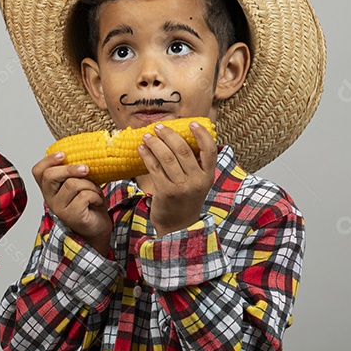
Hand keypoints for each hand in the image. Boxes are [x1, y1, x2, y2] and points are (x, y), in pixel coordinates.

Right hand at [32, 152, 111, 250]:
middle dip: (70, 169)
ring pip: (72, 184)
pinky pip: (84, 196)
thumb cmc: (90, 204)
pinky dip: (96, 195)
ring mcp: (59, 209)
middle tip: (86, 169)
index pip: (38, 171)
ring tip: (95, 191)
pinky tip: (97, 202)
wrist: (98, 227)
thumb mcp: (80, 183)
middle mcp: (50, 199)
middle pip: (51, 175)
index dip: (48, 160)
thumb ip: (75, 172)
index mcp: (50, 189)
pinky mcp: (71, 216)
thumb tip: (84, 152)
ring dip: (90, 185)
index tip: (63, 154)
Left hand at [138, 121, 216, 235]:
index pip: (210, 150)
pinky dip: (147, 155)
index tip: (191, 123)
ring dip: (155, 143)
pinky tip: (141, 149)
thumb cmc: (185, 200)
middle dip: (169, 135)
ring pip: (167, 157)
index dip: (201, 134)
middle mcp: (197, 181)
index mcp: (208, 176)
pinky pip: (155, 168)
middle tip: (159, 127)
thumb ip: (194, 165)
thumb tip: (179, 138)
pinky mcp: (166, 192)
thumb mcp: (197, 183)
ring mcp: (182, 187)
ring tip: (147, 136)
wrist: (178, 227)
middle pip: (183, 150)